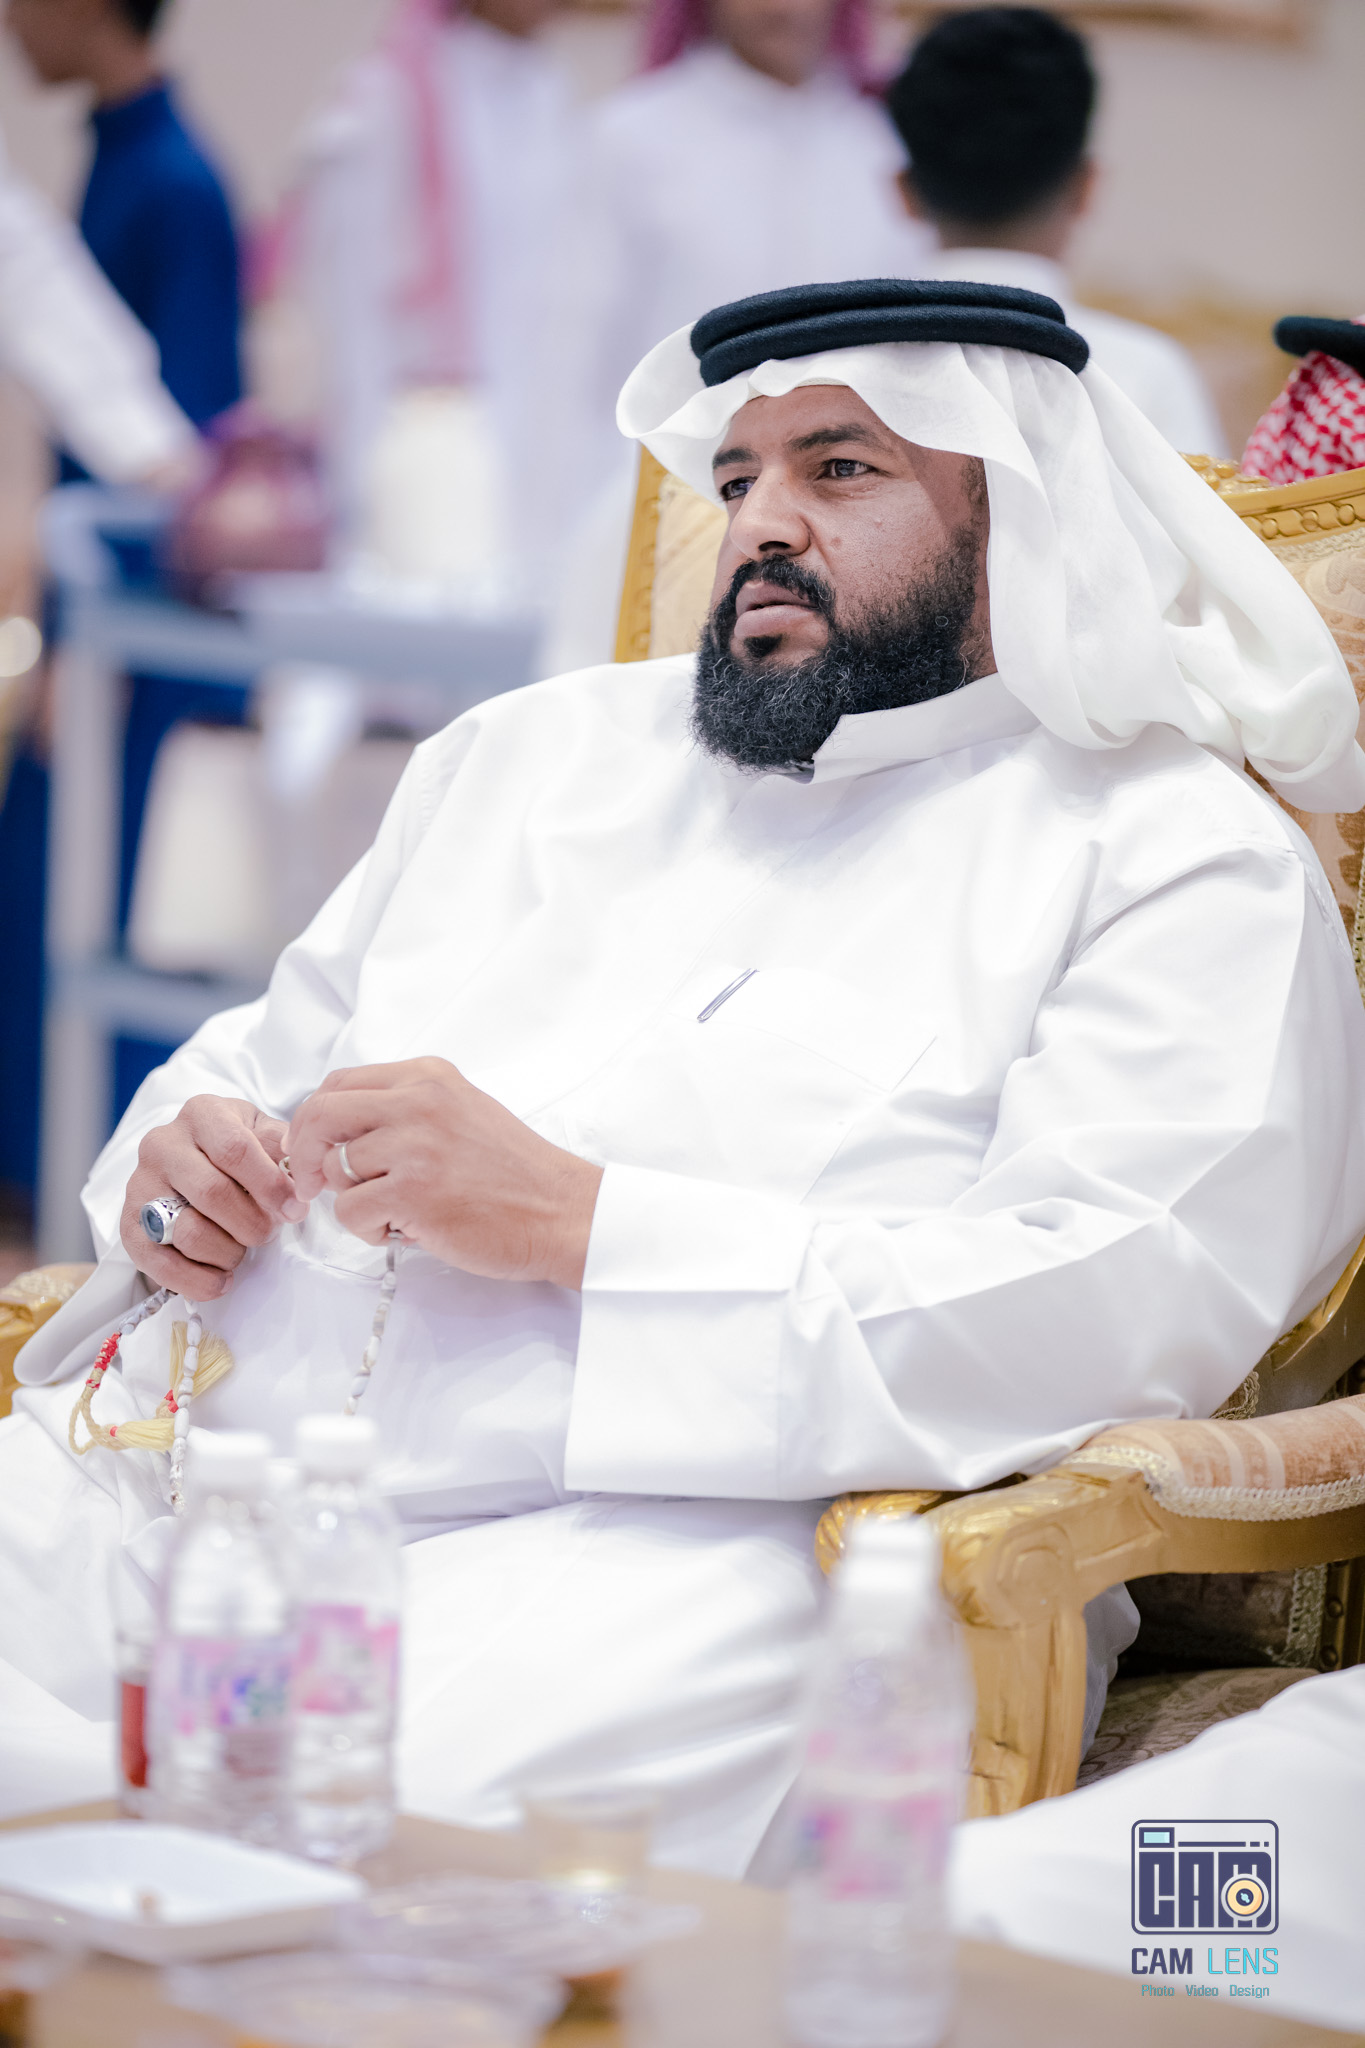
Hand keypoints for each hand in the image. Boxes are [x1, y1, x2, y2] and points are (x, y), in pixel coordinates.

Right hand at [120, 1095, 304, 1298]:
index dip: (270, 1186)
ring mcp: (140, 1185)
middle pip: (212, 1194)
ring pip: (189, 1232)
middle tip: (269, 1232)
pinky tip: (222, 1279)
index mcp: (201, 1114)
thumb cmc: (234, 1150)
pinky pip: (162, 1265)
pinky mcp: (129, 1227)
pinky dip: (199, 1281)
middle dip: (252, 1224)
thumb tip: (298, 1167)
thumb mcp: (261, 1132)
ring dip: (229, 1252)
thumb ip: (281, 1144)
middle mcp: (162, 1144)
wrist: (188, 1166)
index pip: (235, 1150)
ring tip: (242, 1249)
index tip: (294, 1210)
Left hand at [285, 1058, 602, 1288]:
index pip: (340, 1083)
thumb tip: (338, 1132)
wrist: (561, 1211)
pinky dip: (368, 1229)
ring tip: (393, 1210)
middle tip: (313, 1183)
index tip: (315, 1148)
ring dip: (352, 1199)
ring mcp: (415, 1146)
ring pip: (335, 1170)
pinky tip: (404, 1229)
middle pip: (322, 1115)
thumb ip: (404, 1110)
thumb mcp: (460, 1111)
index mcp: (428, 1078)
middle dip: (303, 1153)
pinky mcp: (413, 1193)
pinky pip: (350, 1212)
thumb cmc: (514, 1172)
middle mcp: (419, 1102)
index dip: (314, 1120)